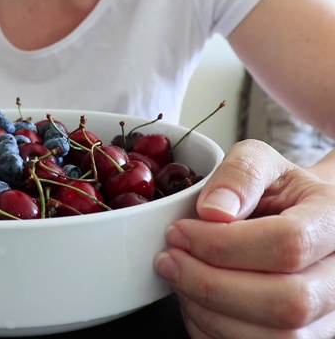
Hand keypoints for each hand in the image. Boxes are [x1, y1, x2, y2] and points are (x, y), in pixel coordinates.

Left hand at [154, 139, 334, 337]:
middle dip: (209, 284)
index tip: (179, 232)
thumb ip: (240, 174)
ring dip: (207, 312)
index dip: (221, 244)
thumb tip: (214, 210)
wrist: (300, 224)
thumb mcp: (263, 165)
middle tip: (169, 261)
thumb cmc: (279, 196)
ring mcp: (330, 318)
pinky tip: (196, 303)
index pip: (288, 244)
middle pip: (285, 302)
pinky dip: (212, 333)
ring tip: (179, 279)